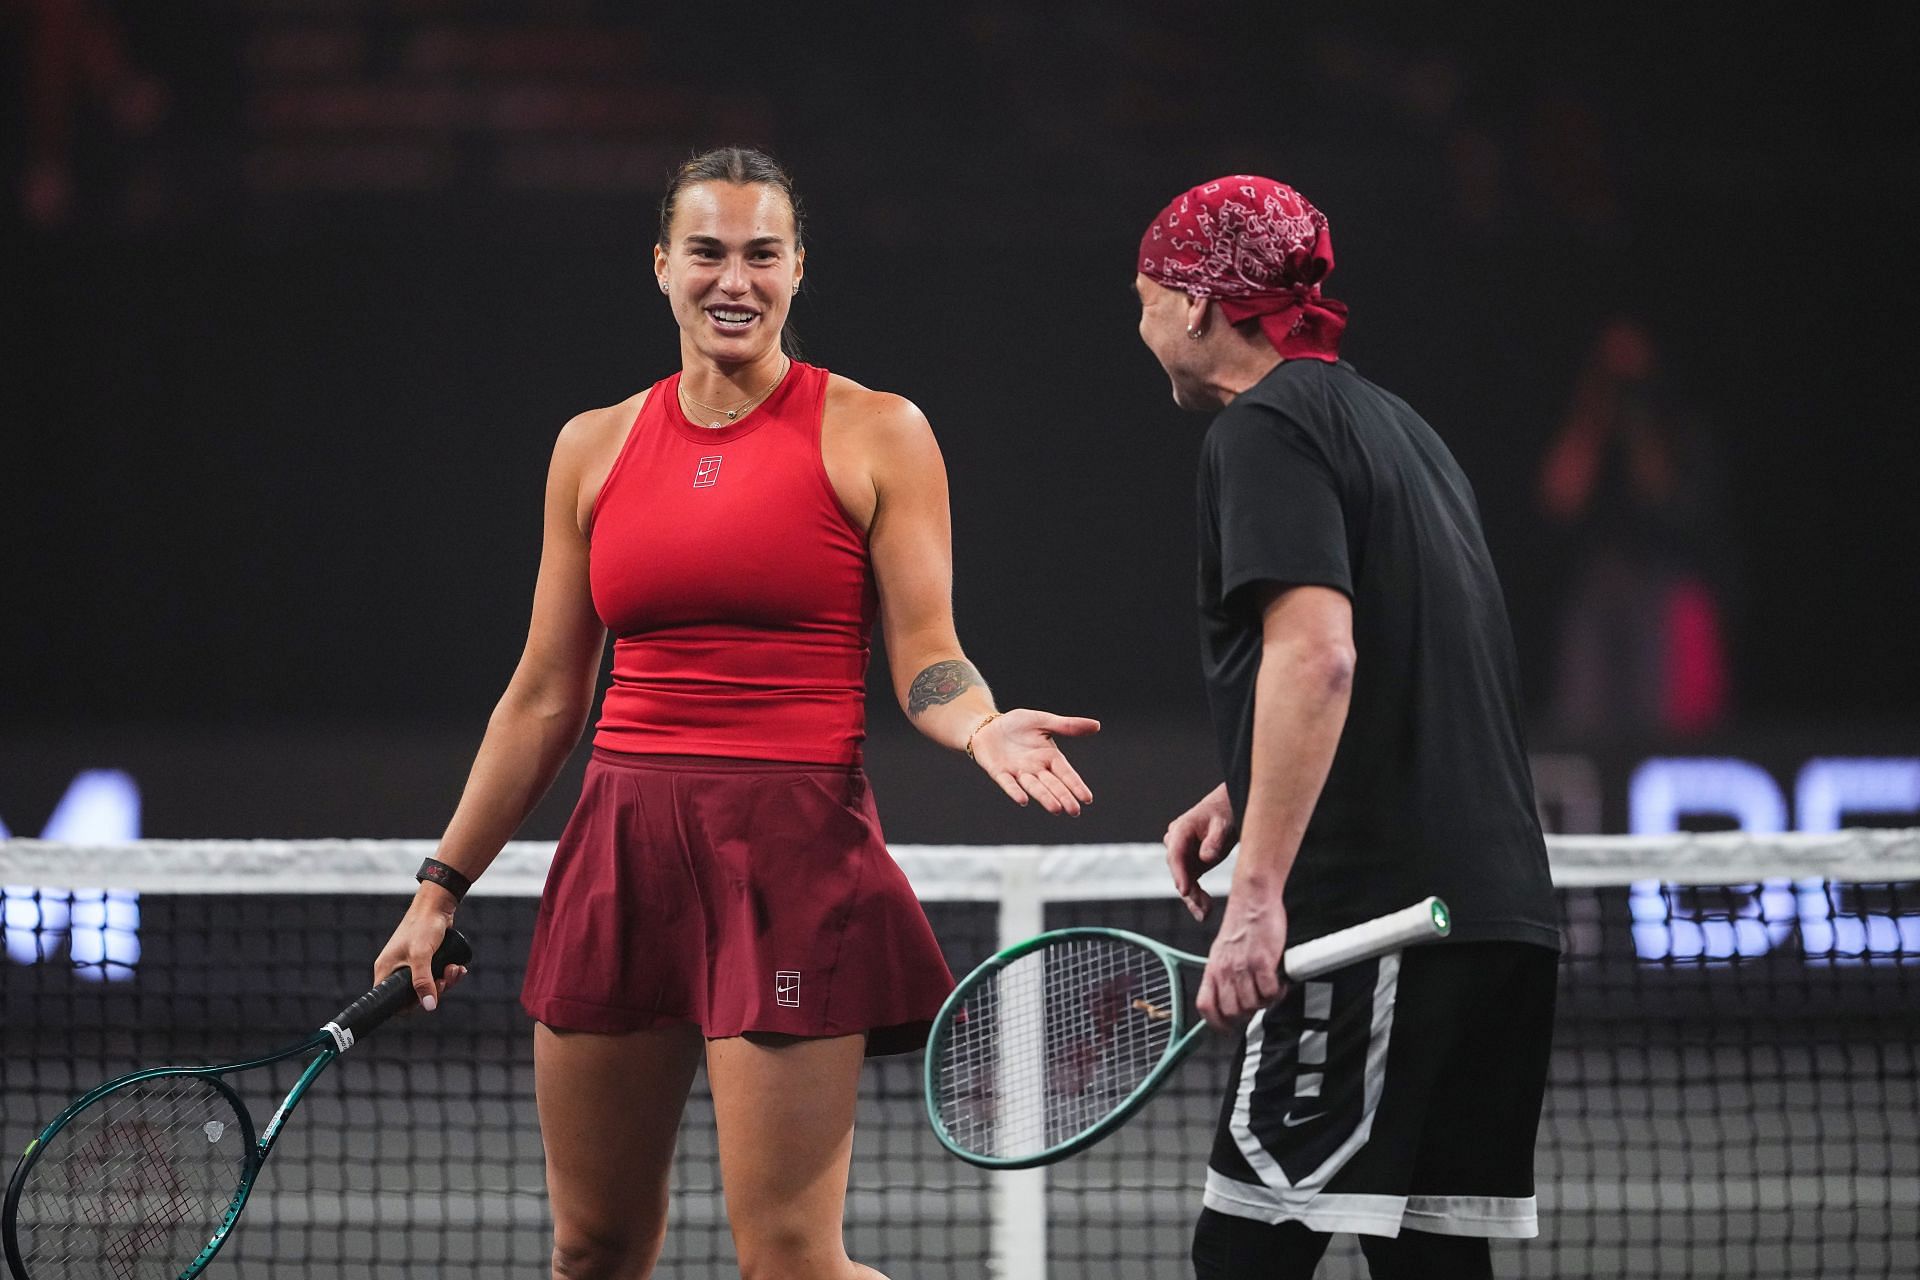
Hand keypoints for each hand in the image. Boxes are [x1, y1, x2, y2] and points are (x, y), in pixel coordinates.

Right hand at [372, 892, 467, 1012]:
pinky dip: (449, 973)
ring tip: (453, 969)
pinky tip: (458, 967)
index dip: (408, 1006)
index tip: (425, 998)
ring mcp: (412, 965)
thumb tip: (429, 1005)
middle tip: (443, 979)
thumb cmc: (423, 926)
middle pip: (415, 995)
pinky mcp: (427, 960)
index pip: (390, 1001)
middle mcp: (397, 970)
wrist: (437, 906)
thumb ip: (423, 981)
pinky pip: (437, 975)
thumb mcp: (421, 955)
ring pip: (429, 985)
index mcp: (386, 971)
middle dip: (434, 990)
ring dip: (445, 981)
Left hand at [969, 707, 1099, 814]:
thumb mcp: (1043, 721)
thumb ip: (1067, 726)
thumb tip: (1097, 725)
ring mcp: (1018, 772)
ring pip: (1034, 787)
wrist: (987, 726)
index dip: (1075, 785)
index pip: (1066, 773)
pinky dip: (1015, 791)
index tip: (1087, 799)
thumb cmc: (1017, 725)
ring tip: (1057, 809)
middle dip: (1063, 796)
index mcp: (1049, 757)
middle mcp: (1036, 769)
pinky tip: (1023, 801)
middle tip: (1074, 811)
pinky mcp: (1000, 773)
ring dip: (1045, 797)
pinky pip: (1008, 783)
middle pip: (1052, 784)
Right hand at [1164, 783, 1237, 921]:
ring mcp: (1182, 855)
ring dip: (1192, 898)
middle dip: (1188, 891)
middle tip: (1203, 909)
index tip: (1184, 891)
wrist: (1228, 809)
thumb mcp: (1223, 824)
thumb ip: (1214, 840)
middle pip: (1177, 870)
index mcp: (1181, 829)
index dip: (1179, 873)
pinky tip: (1205, 910)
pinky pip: (1190, 883)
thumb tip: (1205, 857)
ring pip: (1182, 880)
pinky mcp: (1191, 864)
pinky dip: (1197, 897)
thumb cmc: (1225, 812)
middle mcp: (1176, 843)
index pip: (1175, 853)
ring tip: (1205, 914)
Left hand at [1196, 886, 1286, 1031]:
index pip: (1205, 1007)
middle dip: (1248, 1014)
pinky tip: (1280, 982)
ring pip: (1253, 1005)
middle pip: (1232, 1012)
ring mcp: (1243, 967)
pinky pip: (1270, 992)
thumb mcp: (1222, 952)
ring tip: (1271, 988)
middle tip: (1259, 1002)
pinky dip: (1278, 993)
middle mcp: (1224, 970)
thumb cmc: (1241, 926)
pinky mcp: (1262, 961)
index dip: (1216, 1023)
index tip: (1229, 1027)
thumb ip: (1223, 976)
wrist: (1253, 900)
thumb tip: (1229, 1001)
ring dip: (1266, 1002)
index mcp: (1212, 969)